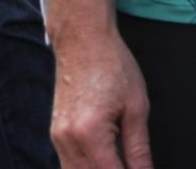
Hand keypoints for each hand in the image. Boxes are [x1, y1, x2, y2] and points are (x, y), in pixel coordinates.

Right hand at [48, 24, 154, 168]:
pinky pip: (68, 165)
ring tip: (119, 163)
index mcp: (90, 133)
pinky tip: (106, 163)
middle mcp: (68, 139)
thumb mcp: (136, 108)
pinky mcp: (56, 133)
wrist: (82, 38)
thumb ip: (139, 150)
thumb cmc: (111, 64)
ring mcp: (58, 137)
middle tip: (132, 166)